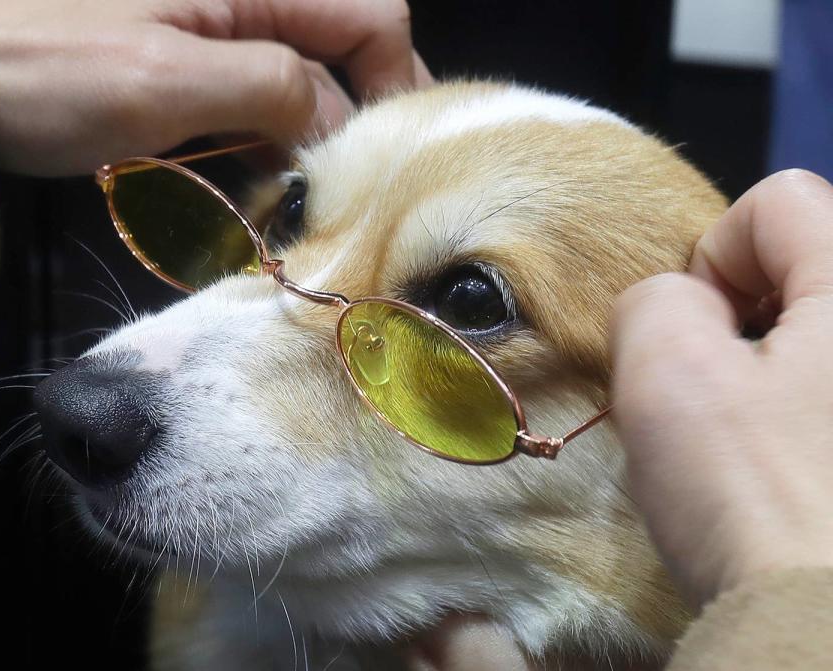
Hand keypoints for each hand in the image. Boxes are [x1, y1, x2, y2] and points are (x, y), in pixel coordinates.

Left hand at [0, 0, 431, 175]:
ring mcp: (206, 29)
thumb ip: (271, 89)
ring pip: (292, 78)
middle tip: (358, 192)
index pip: (370, 13)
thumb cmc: (40, 66)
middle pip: (336, 47)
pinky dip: (260, 141)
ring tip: (309, 201)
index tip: (395, 156)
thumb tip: (336, 121)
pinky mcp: (176, 61)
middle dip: (353, 117)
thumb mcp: (165, 82)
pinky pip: (244, 96)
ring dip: (306, 138)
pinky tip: (256, 185)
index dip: (396, 78)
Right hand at [612, 169, 832, 605]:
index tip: (695, 342)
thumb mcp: (668, 373)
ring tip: (749, 442)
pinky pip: (824, 392)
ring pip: (815, 336)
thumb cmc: (755, 495)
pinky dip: (801, 412)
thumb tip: (676, 303)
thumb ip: (653, 297)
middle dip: (741, 320)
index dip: (711, 260)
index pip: (777, 201)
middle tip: (715, 396)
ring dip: (770, 372)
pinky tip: (785, 469)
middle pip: (804, 268)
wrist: (826, 630)